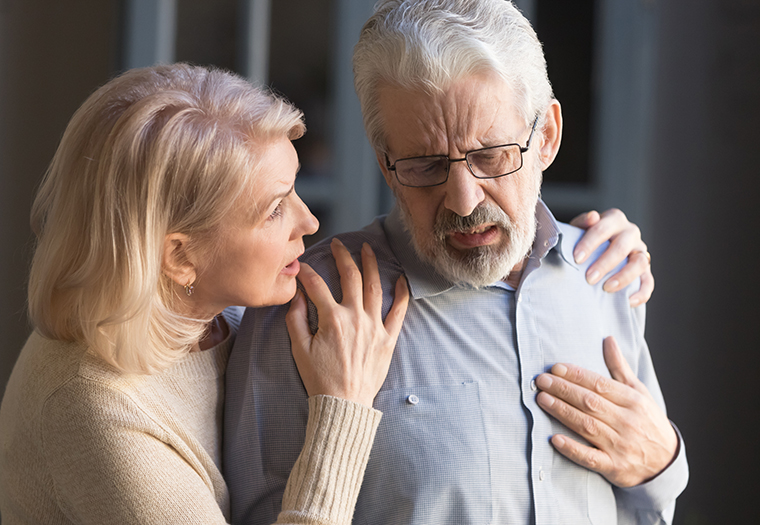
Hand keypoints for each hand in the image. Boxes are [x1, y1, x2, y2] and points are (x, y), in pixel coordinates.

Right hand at [286, 238, 409, 406]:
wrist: (344, 404)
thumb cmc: (320, 379)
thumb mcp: (299, 348)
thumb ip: (296, 317)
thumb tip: (297, 294)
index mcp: (332, 319)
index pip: (317, 285)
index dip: (307, 273)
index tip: (302, 267)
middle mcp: (355, 317)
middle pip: (350, 277)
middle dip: (343, 256)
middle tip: (338, 244)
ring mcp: (374, 327)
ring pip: (375, 286)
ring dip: (371, 264)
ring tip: (368, 248)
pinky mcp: (387, 338)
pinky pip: (399, 311)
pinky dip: (401, 293)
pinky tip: (400, 279)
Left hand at [535, 336, 677, 487]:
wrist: (667, 462)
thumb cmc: (647, 421)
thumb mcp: (639, 392)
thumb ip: (619, 368)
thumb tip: (608, 339)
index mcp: (633, 401)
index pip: (600, 384)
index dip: (577, 375)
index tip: (556, 367)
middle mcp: (627, 422)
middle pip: (590, 402)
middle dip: (564, 390)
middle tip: (542, 381)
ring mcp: (620, 445)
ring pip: (587, 426)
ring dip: (563, 412)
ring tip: (542, 400)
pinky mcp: (614, 467)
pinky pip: (590, 458)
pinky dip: (573, 449)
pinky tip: (555, 439)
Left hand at [570, 208, 653, 306]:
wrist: (594, 252)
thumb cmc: (585, 240)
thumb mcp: (579, 229)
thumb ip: (583, 223)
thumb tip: (593, 217)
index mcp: (614, 219)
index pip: (603, 228)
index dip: (590, 243)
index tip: (577, 258)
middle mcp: (630, 233)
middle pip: (622, 247)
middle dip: (604, 263)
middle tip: (589, 278)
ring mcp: (640, 251)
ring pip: (639, 262)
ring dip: (623, 277)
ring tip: (606, 288)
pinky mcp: (646, 270)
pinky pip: (649, 281)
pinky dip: (641, 293)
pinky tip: (628, 301)